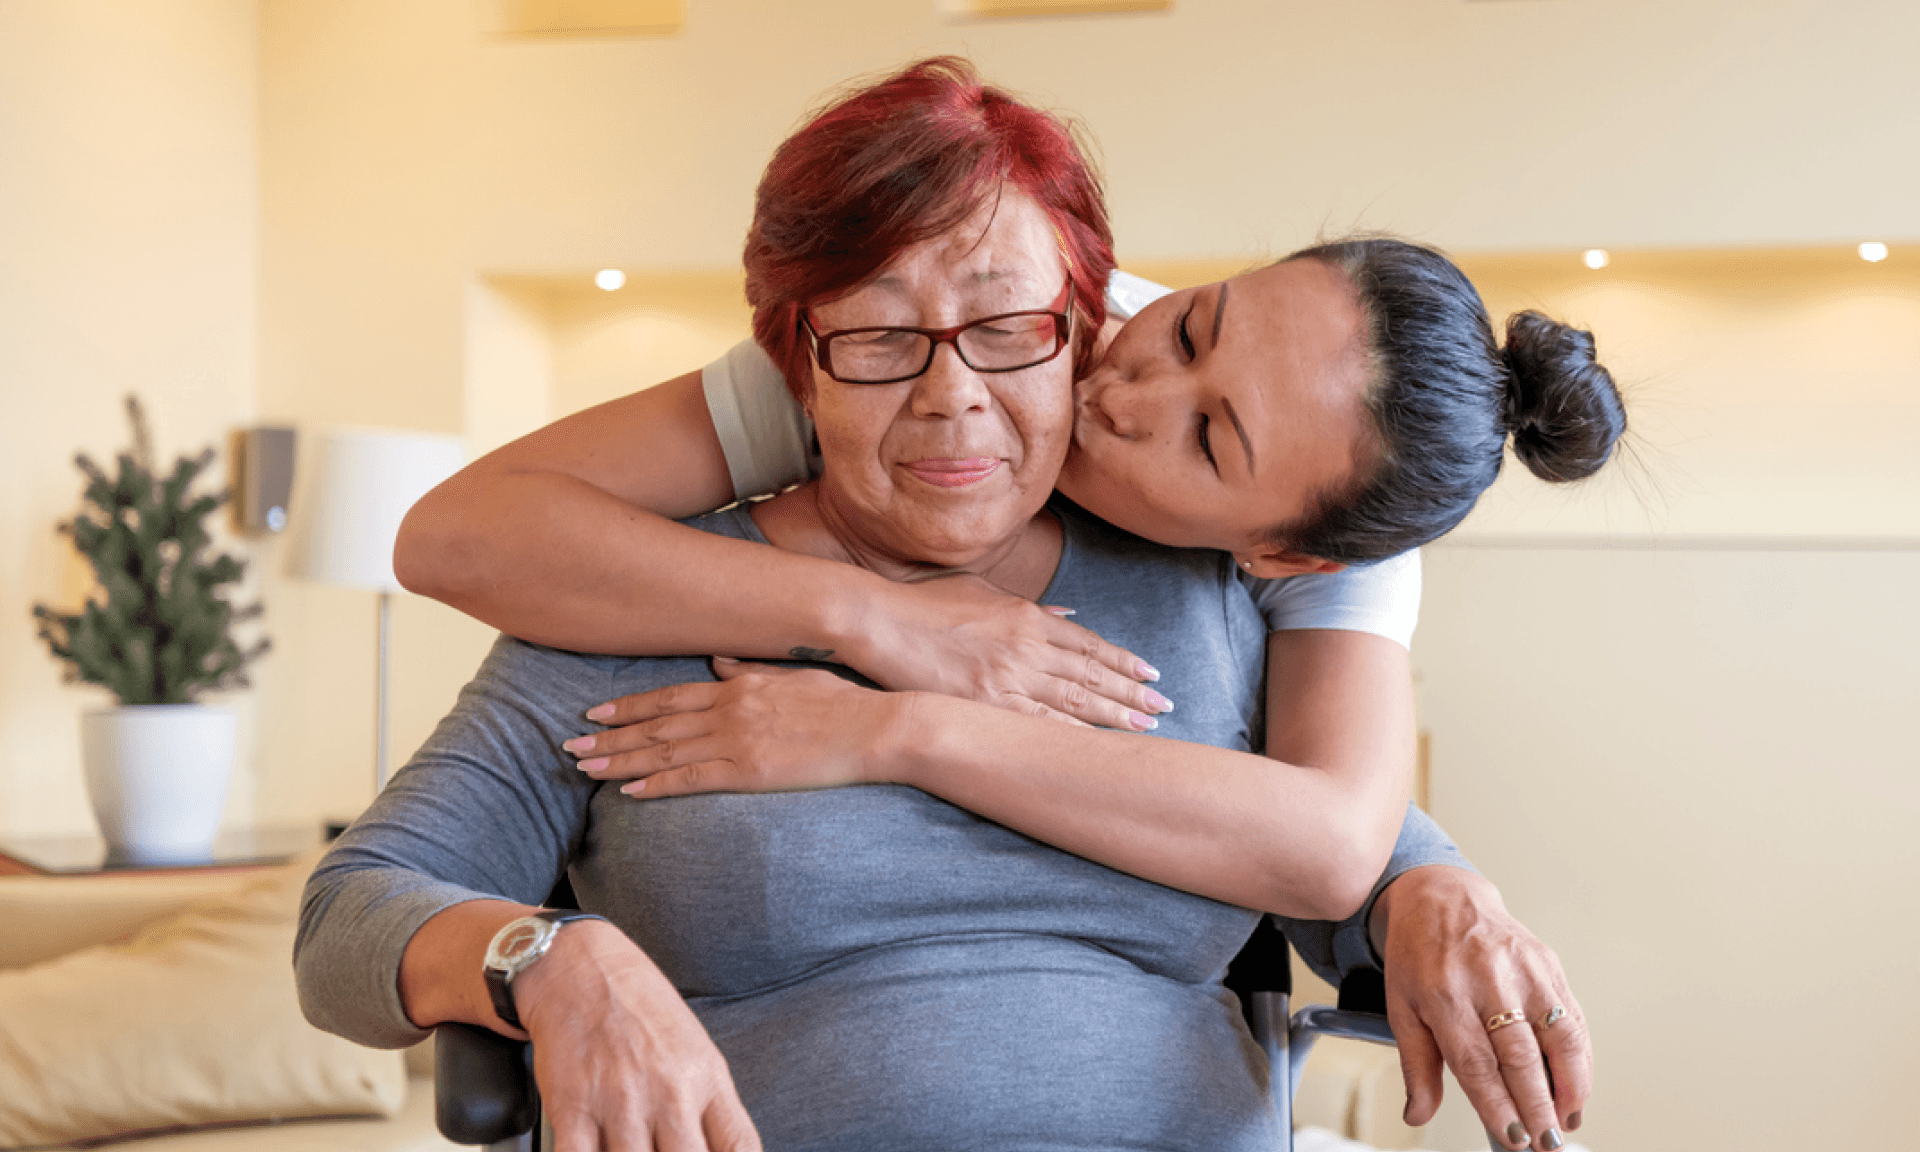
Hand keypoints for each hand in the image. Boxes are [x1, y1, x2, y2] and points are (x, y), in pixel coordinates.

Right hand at [513, 919, 759, 1151]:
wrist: (581, 967)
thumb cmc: (638, 1005)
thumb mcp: (694, 1047)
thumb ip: (708, 1105)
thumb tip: (716, 1149)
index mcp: (706, 1078)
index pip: (739, 1146)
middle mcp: (669, 1093)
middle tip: (664, 1151)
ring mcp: (621, 1102)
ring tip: (632, 1147)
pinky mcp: (572, 1108)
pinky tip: (595, 1150)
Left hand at [567, 661, 910, 797]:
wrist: (878, 728)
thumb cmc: (844, 703)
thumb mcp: (793, 675)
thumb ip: (750, 668)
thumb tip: (717, 659)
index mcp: (739, 685)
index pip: (670, 696)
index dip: (629, 706)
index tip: (595, 711)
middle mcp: (730, 709)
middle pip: (656, 725)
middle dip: (609, 735)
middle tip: (569, 744)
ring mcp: (738, 740)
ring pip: (664, 751)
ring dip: (620, 760)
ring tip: (584, 768)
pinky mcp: (751, 772)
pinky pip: (693, 779)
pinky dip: (657, 785)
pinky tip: (630, 791)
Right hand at [849, 572, 1169, 730]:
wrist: (880, 620)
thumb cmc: (926, 603)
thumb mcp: (985, 592)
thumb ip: (1031, 607)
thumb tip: (1069, 616)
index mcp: (1027, 616)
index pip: (1089, 644)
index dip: (1123, 660)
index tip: (1150, 673)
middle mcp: (1026, 645)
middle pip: (1092, 673)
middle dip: (1132, 691)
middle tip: (1164, 706)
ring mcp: (1007, 675)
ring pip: (1074, 699)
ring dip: (1114, 714)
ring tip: (1146, 725)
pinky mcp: (985, 701)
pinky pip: (1038, 723)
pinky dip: (1071, 734)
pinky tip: (1096, 745)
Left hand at [1372, 866, 1590, 1151]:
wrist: (1441, 896)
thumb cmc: (1418, 954)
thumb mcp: (1401, 1007)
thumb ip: (1416, 1065)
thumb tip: (1417, 1114)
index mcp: (1443, 994)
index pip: (1476, 1063)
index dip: (1498, 1106)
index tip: (1511, 1139)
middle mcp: (1487, 979)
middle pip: (1520, 1055)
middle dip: (1538, 1107)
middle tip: (1545, 1143)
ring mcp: (1522, 968)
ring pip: (1559, 1036)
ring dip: (1571, 1087)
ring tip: (1567, 1121)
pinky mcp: (1547, 962)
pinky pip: (1572, 1016)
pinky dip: (1582, 1058)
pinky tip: (1578, 1086)